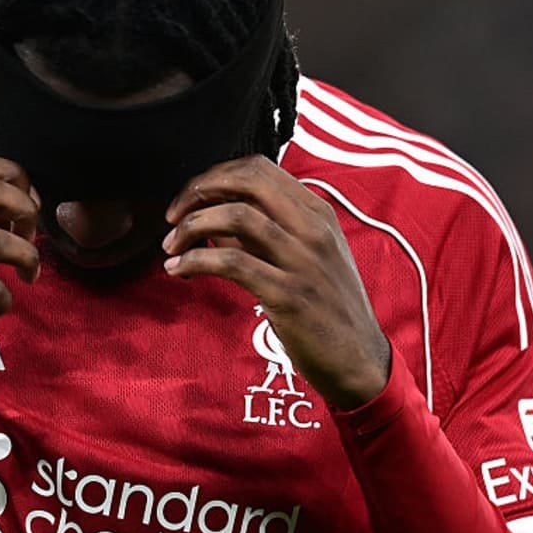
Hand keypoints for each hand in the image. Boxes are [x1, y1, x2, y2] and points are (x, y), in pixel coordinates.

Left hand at [162, 155, 390, 408]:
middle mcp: (313, 229)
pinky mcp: (289, 294)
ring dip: (191, 226)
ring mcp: (303, 260)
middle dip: (199, 191)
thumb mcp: (306, 260)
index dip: (215, 176)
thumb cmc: (329, 311)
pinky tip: (179, 269)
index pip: (259, 169)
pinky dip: (195, 260)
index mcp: (318, 214)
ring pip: (236, 216)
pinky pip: (232, 262)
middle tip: (173, 215)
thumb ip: (263, 236)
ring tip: (171, 245)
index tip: (192, 197)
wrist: (361, 362)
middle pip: (246, 181)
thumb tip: (215, 222)